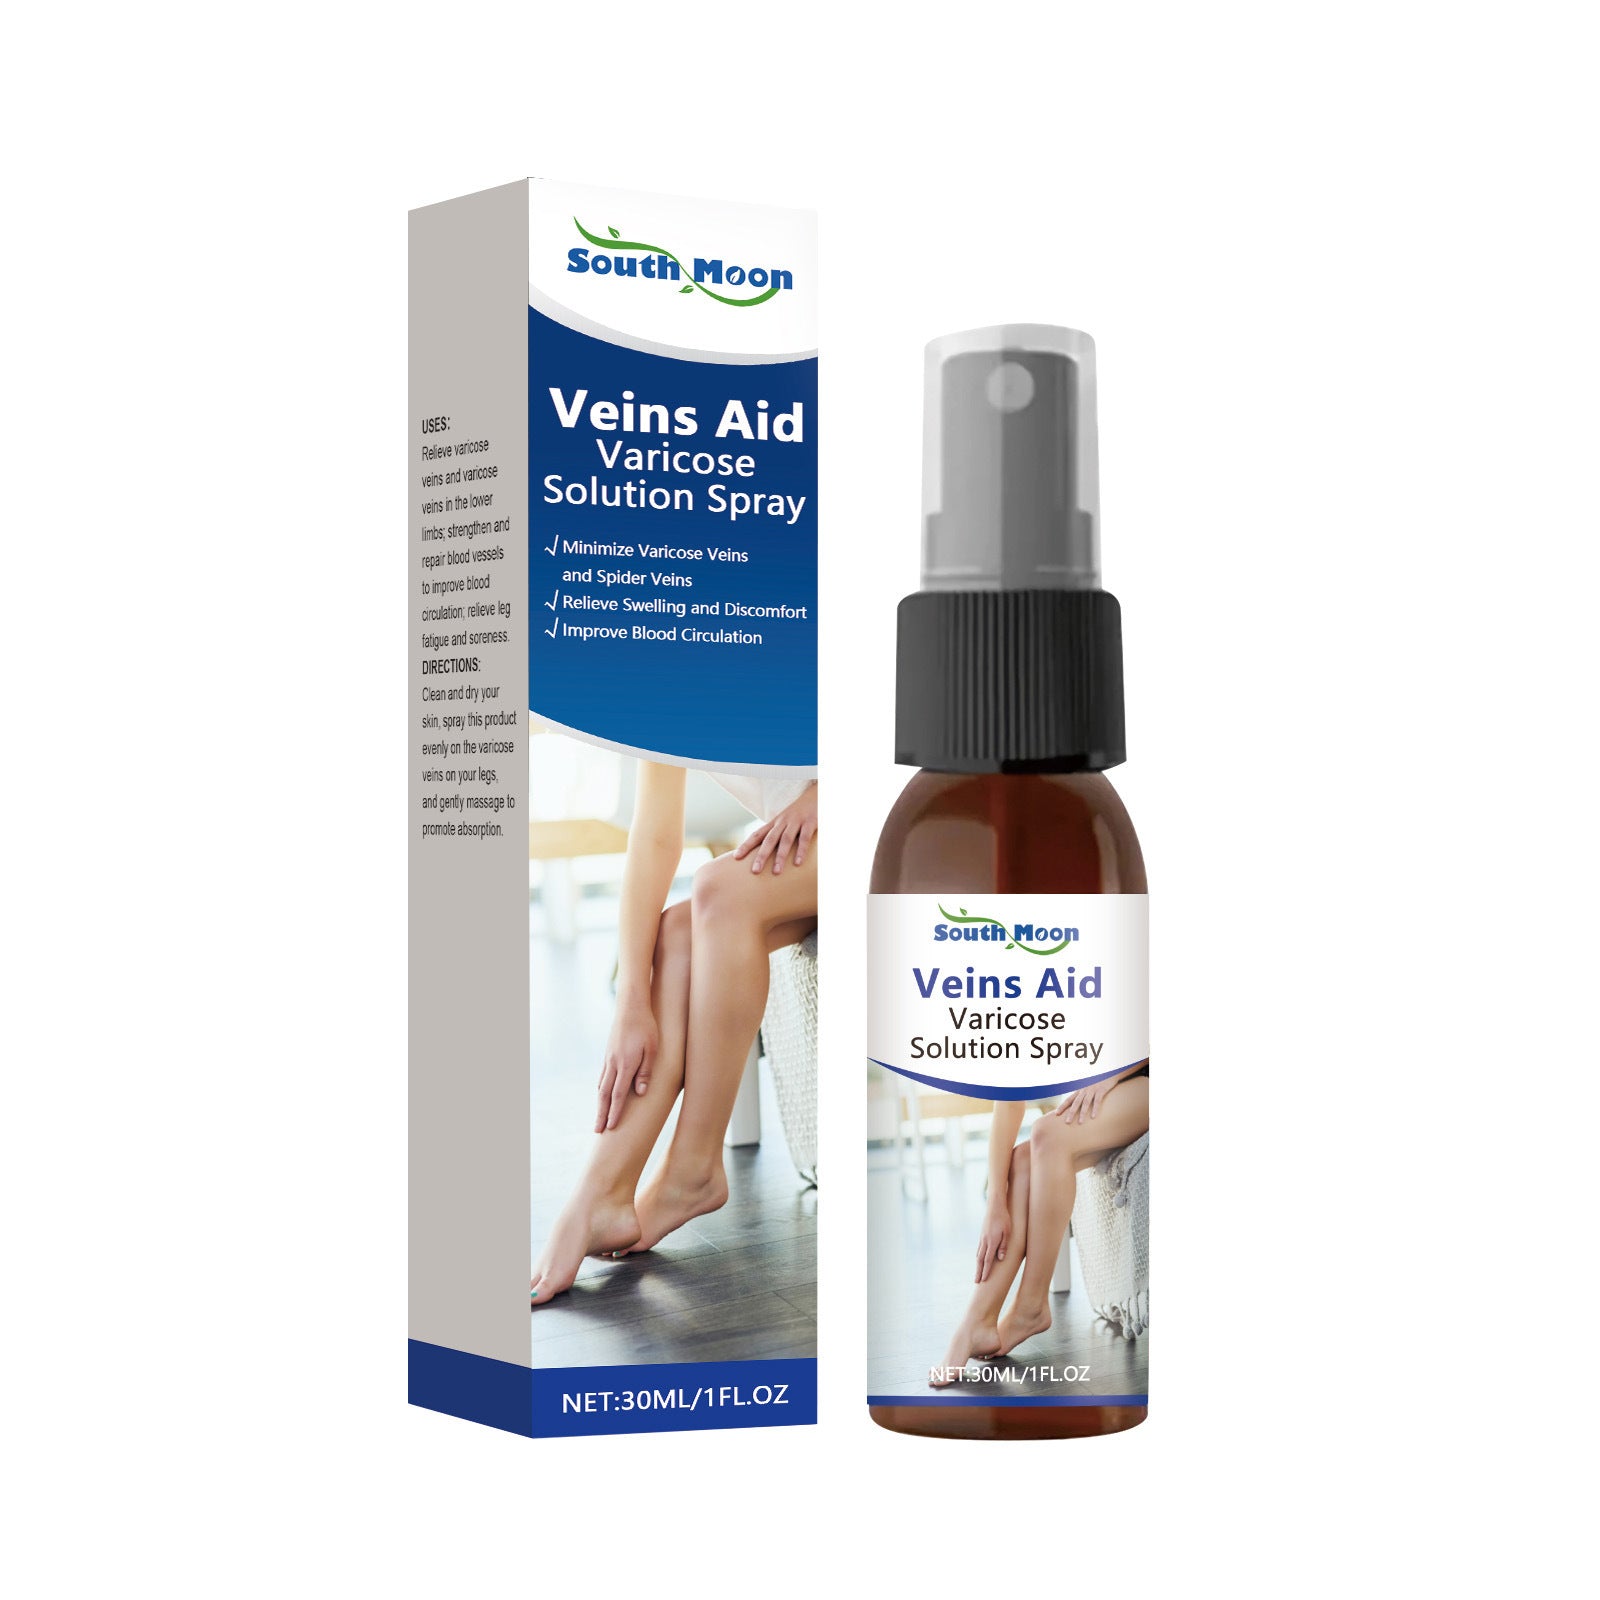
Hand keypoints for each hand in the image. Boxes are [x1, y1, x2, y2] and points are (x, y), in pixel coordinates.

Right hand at [596, 996, 659, 1131]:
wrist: (631, 1007)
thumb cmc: (646, 1027)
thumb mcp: (652, 1049)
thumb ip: (646, 1071)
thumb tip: (640, 1093)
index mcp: (625, 1065)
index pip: (618, 1095)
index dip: (615, 1112)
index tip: (611, 1127)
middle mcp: (613, 1064)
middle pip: (605, 1094)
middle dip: (601, 1113)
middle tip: (597, 1130)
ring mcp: (609, 1058)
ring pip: (601, 1086)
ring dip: (600, 1103)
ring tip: (598, 1116)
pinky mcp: (608, 1053)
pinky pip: (602, 1076)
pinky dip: (601, 1089)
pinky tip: (602, 1093)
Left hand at [733, 785, 816, 875]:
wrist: (816, 794)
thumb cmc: (799, 813)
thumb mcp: (786, 822)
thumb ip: (777, 836)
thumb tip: (765, 855)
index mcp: (775, 823)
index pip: (757, 834)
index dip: (746, 845)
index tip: (735, 857)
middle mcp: (782, 822)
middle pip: (769, 840)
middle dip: (761, 856)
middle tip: (755, 871)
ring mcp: (796, 821)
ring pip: (785, 840)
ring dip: (780, 856)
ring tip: (776, 872)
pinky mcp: (810, 822)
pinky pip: (804, 838)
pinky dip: (801, 850)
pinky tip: (797, 863)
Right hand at [975, 1199, 1009, 1282]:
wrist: (995, 1206)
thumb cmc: (1004, 1219)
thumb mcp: (1008, 1232)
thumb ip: (1004, 1246)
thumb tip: (1000, 1259)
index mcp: (992, 1242)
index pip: (988, 1260)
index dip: (986, 1271)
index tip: (983, 1280)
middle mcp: (985, 1241)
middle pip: (980, 1260)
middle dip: (978, 1271)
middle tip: (976, 1281)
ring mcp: (982, 1238)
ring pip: (978, 1254)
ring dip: (977, 1265)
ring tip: (977, 1273)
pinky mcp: (982, 1234)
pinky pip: (979, 1248)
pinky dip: (978, 1257)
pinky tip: (979, 1259)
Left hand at [1053, 1075, 1115, 1124]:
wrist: (1108, 1072)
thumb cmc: (1098, 1082)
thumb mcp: (1088, 1088)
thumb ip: (1083, 1095)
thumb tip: (1077, 1105)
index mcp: (1080, 1090)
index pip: (1069, 1099)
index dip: (1062, 1106)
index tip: (1056, 1114)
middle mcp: (1084, 1090)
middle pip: (1075, 1102)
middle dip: (1071, 1112)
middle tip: (1067, 1122)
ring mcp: (1092, 1090)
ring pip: (1086, 1102)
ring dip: (1082, 1113)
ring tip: (1080, 1122)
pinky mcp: (1101, 1090)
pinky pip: (1097, 1101)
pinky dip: (1095, 1109)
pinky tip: (1093, 1116)